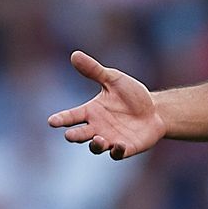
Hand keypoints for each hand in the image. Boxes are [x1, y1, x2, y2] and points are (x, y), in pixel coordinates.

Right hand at [47, 51, 164, 159]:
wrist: (155, 110)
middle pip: (80, 135)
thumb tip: (74, 54)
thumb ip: (94, 70)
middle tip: (69, 135)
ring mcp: (110, 139)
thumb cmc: (131, 95)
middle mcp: (97, 128)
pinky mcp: (125, 148)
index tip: (52, 121)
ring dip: (95, 144)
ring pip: (96, 147)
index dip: (61, 119)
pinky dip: (116, 151)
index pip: (71, 116)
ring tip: (98, 139)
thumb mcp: (114, 79)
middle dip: (75, 136)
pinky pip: (117, 154)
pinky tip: (119, 145)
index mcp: (90, 112)